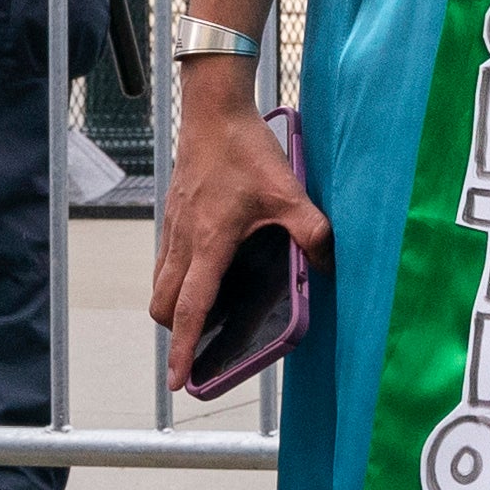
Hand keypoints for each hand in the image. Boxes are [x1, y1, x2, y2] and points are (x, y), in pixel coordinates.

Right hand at [150, 66, 322, 390]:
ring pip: (160, 284)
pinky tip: (205, 273)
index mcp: (210, 243)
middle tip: (198, 348)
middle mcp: (183, 241)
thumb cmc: (246, 149)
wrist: (213, 109)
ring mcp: (173, 228)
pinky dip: (176, 279)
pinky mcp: (172, 215)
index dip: (181, 348)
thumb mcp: (288, 191)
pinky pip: (165, 261)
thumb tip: (329, 263)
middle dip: (174, 332)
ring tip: (203, 317)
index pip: (189, 308)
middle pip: (163, 305)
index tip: (177, 379)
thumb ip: (312, 231)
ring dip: (174, 306)